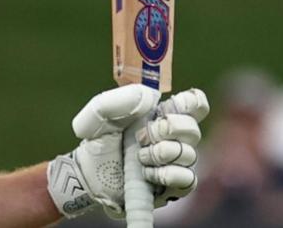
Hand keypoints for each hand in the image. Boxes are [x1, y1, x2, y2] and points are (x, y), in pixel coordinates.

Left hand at [47, 85, 208, 217]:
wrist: (88, 173)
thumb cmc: (97, 139)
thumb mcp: (99, 114)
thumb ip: (120, 99)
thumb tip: (151, 97)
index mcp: (161, 114)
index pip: (195, 103)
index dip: (189, 103)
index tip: (165, 108)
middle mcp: (174, 137)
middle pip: (192, 129)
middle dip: (167, 130)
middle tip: (141, 136)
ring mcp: (175, 162)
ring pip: (189, 154)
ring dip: (160, 153)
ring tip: (138, 157)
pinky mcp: (174, 186)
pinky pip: (187, 179)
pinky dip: (165, 174)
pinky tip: (145, 173)